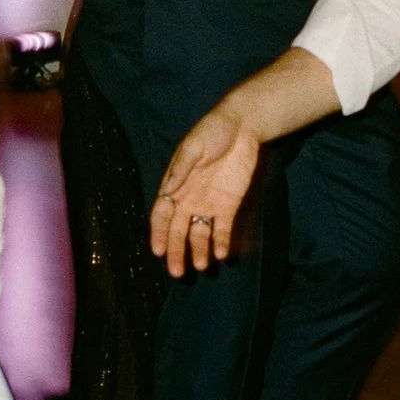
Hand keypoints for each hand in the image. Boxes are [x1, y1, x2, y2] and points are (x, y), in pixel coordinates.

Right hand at [151, 107, 263, 275]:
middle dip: (176, 251)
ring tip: (201, 267)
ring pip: (199, 233)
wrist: (242, 127)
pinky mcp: (229, 205)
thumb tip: (167, 190)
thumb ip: (181, 169)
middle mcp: (189, 199)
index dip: (159, 234)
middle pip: (179, 231)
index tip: (157, 251)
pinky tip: (221, 255)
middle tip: (177, 272)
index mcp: (175, 185)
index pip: (162, 215)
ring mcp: (209, 204)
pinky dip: (221, 242)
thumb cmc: (212, 131)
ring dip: (199, 250)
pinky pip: (223, 228)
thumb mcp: (194, 146)